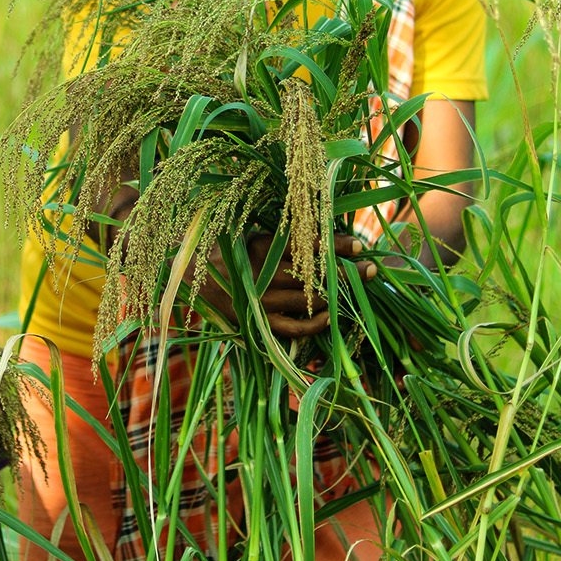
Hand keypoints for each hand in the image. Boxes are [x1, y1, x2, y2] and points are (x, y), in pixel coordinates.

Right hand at [199, 231, 376, 338]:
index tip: (359, 245)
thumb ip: (282, 234)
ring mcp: (263, 301)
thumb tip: (322, 230)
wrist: (191, 279)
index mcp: (262, 246)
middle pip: (316, 274)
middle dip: (348, 272)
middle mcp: (264, 273)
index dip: (337, 245)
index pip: (308, 245)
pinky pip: (295, 329)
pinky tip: (330, 317)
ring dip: (336, 296)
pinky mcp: (259, 323)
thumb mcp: (250, 233)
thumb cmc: (226, 251)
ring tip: (354, 291)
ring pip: (310, 300)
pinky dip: (316, 325)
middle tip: (369, 270)